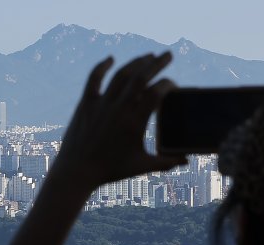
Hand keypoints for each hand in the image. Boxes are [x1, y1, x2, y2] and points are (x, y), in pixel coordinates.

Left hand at [54, 52, 187, 189]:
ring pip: (121, 74)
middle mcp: (118, 108)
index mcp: (134, 122)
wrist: (77, 171)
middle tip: (168, 55)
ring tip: (148, 57)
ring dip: (136, 62)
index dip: (168, 85)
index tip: (173, 86)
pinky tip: (110, 59)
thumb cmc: (111, 170)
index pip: (156, 93)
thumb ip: (166, 162)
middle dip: (157, 63)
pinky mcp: (86, 103)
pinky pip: (94, 78)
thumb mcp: (141, 167)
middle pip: (140, 77)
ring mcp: (101, 103)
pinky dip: (102, 66)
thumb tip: (187, 161)